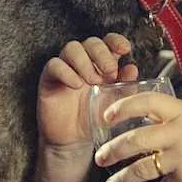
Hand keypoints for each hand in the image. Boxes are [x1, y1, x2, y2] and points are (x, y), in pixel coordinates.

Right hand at [36, 34, 138, 151]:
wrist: (74, 140)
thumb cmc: (96, 117)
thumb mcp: (116, 103)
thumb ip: (126, 86)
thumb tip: (132, 68)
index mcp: (102, 63)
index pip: (108, 41)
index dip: (116, 40)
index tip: (125, 49)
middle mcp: (84, 61)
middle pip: (91, 42)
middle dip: (102, 53)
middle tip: (109, 71)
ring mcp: (66, 67)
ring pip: (72, 48)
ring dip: (84, 62)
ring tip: (92, 81)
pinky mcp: (49, 78)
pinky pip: (54, 65)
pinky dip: (66, 72)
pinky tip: (76, 85)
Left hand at [92, 92, 181, 181]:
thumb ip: (177, 123)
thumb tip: (149, 128)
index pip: (147, 102)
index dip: (123, 108)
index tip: (107, 116)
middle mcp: (181, 132)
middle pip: (135, 139)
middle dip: (113, 150)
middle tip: (101, 157)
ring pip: (142, 169)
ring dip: (123, 179)